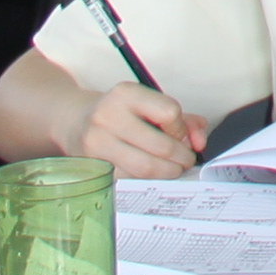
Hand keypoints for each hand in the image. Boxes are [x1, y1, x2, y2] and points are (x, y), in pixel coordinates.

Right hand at [67, 84, 200, 178]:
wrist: (75, 122)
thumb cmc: (121, 113)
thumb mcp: (150, 105)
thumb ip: (184, 120)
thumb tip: (200, 142)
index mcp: (126, 94)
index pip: (170, 113)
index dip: (181, 129)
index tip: (179, 134)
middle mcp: (108, 116)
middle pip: (161, 146)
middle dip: (182, 157)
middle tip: (186, 160)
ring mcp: (97, 143)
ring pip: (145, 168)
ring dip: (168, 172)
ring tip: (174, 169)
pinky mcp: (93, 166)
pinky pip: (130, 179)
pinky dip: (148, 180)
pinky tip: (152, 174)